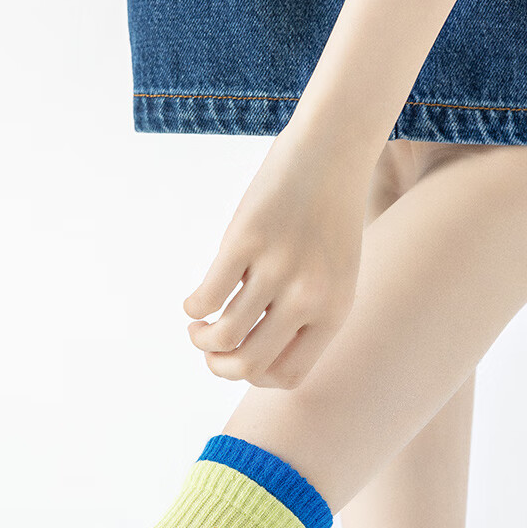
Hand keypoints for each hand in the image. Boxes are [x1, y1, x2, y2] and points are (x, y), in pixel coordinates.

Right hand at [183, 126, 370, 388]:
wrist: (333, 149)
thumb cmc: (328, 219)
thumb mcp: (333, 278)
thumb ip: (304, 319)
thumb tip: (249, 360)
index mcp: (333, 313)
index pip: (288, 378)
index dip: (255, 376)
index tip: (242, 355)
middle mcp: (309, 297)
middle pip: (249, 365)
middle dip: (218, 366)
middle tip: (208, 349)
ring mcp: (277, 268)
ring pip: (223, 335)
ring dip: (200, 338)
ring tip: (197, 325)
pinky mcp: (247, 239)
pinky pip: (207, 296)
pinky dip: (193, 307)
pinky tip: (194, 302)